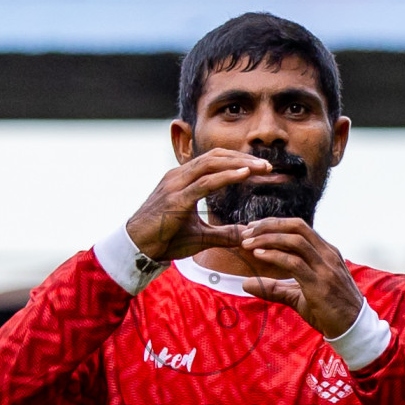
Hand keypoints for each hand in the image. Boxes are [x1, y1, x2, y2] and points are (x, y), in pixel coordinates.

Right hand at [126, 149, 269, 260]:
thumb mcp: (200, 236)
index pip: (213, 161)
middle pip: (215, 156)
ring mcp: (175, 184)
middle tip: (267, 166)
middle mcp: (178, 176)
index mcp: (182, 179)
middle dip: (243, 158)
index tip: (259, 167)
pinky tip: (244, 174)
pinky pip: (205, 182)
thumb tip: (247, 235)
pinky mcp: (176, 199)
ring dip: (239, 163)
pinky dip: (226, 176)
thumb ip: (224, 234)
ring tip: (261, 168)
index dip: (237, 160)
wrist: (137, 248)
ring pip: (211, 164)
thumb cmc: (164, 239)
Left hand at [238, 218, 363, 337]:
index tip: (254, 227)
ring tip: (247, 243)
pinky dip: (274, 256)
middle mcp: (328, 255)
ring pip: (295, 241)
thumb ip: (276, 288)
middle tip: (247, 231)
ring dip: (268, 238)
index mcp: (327, 253)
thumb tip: (246, 284)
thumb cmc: (330, 311)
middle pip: (297, 227)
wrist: (353, 329)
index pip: (299, 228)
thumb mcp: (300, 295)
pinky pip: (294, 263)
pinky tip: (258, 255)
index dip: (275, 224)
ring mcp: (326, 268)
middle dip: (270, 225)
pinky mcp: (320, 284)